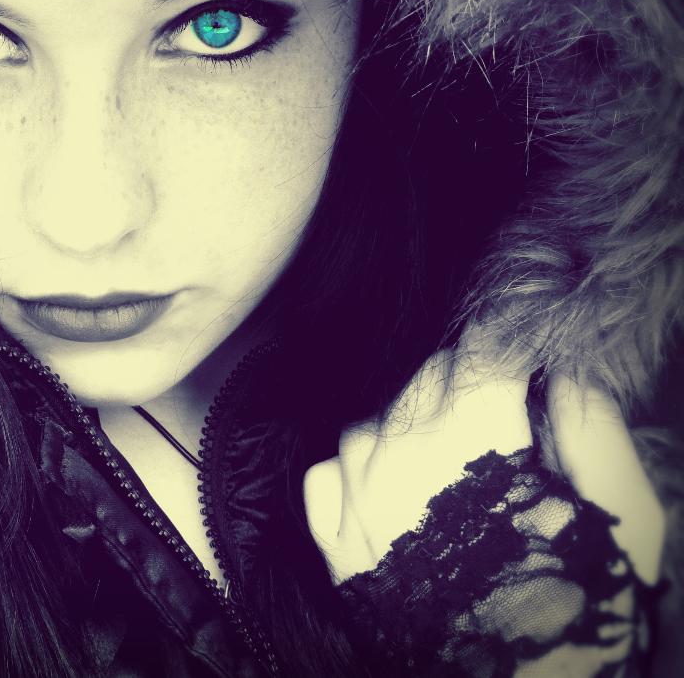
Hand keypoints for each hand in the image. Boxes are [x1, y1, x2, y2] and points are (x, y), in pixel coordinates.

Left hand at [303, 339, 665, 585]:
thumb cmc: (577, 606)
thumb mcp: (620, 516)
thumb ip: (594, 428)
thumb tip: (562, 370)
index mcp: (474, 439)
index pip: (480, 349)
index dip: (504, 341)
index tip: (516, 348)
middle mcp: (403, 453)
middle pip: (427, 376)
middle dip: (463, 383)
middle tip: (492, 420)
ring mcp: (356, 494)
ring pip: (374, 420)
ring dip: (407, 430)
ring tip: (446, 474)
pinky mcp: (331, 537)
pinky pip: (329, 471)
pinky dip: (356, 474)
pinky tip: (391, 499)